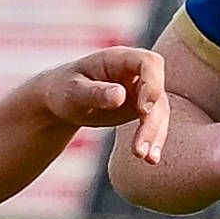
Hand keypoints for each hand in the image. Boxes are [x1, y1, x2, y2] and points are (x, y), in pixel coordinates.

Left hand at [40, 46, 168, 163]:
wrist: (60, 101)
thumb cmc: (63, 90)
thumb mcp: (73, 92)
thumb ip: (95, 93)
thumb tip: (120, 96)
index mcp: (118, 59)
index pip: (149, 62)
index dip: (153, 83)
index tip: (143, 108)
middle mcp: (135, 72)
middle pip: (157, 92)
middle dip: (152, 121)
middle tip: (140, 148)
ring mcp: (141, 90)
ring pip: (159, 111)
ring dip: (155, 135)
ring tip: (146, 158)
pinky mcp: (141, 108)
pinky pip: (154, 124)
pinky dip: (153, 141)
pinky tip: (150, 159)